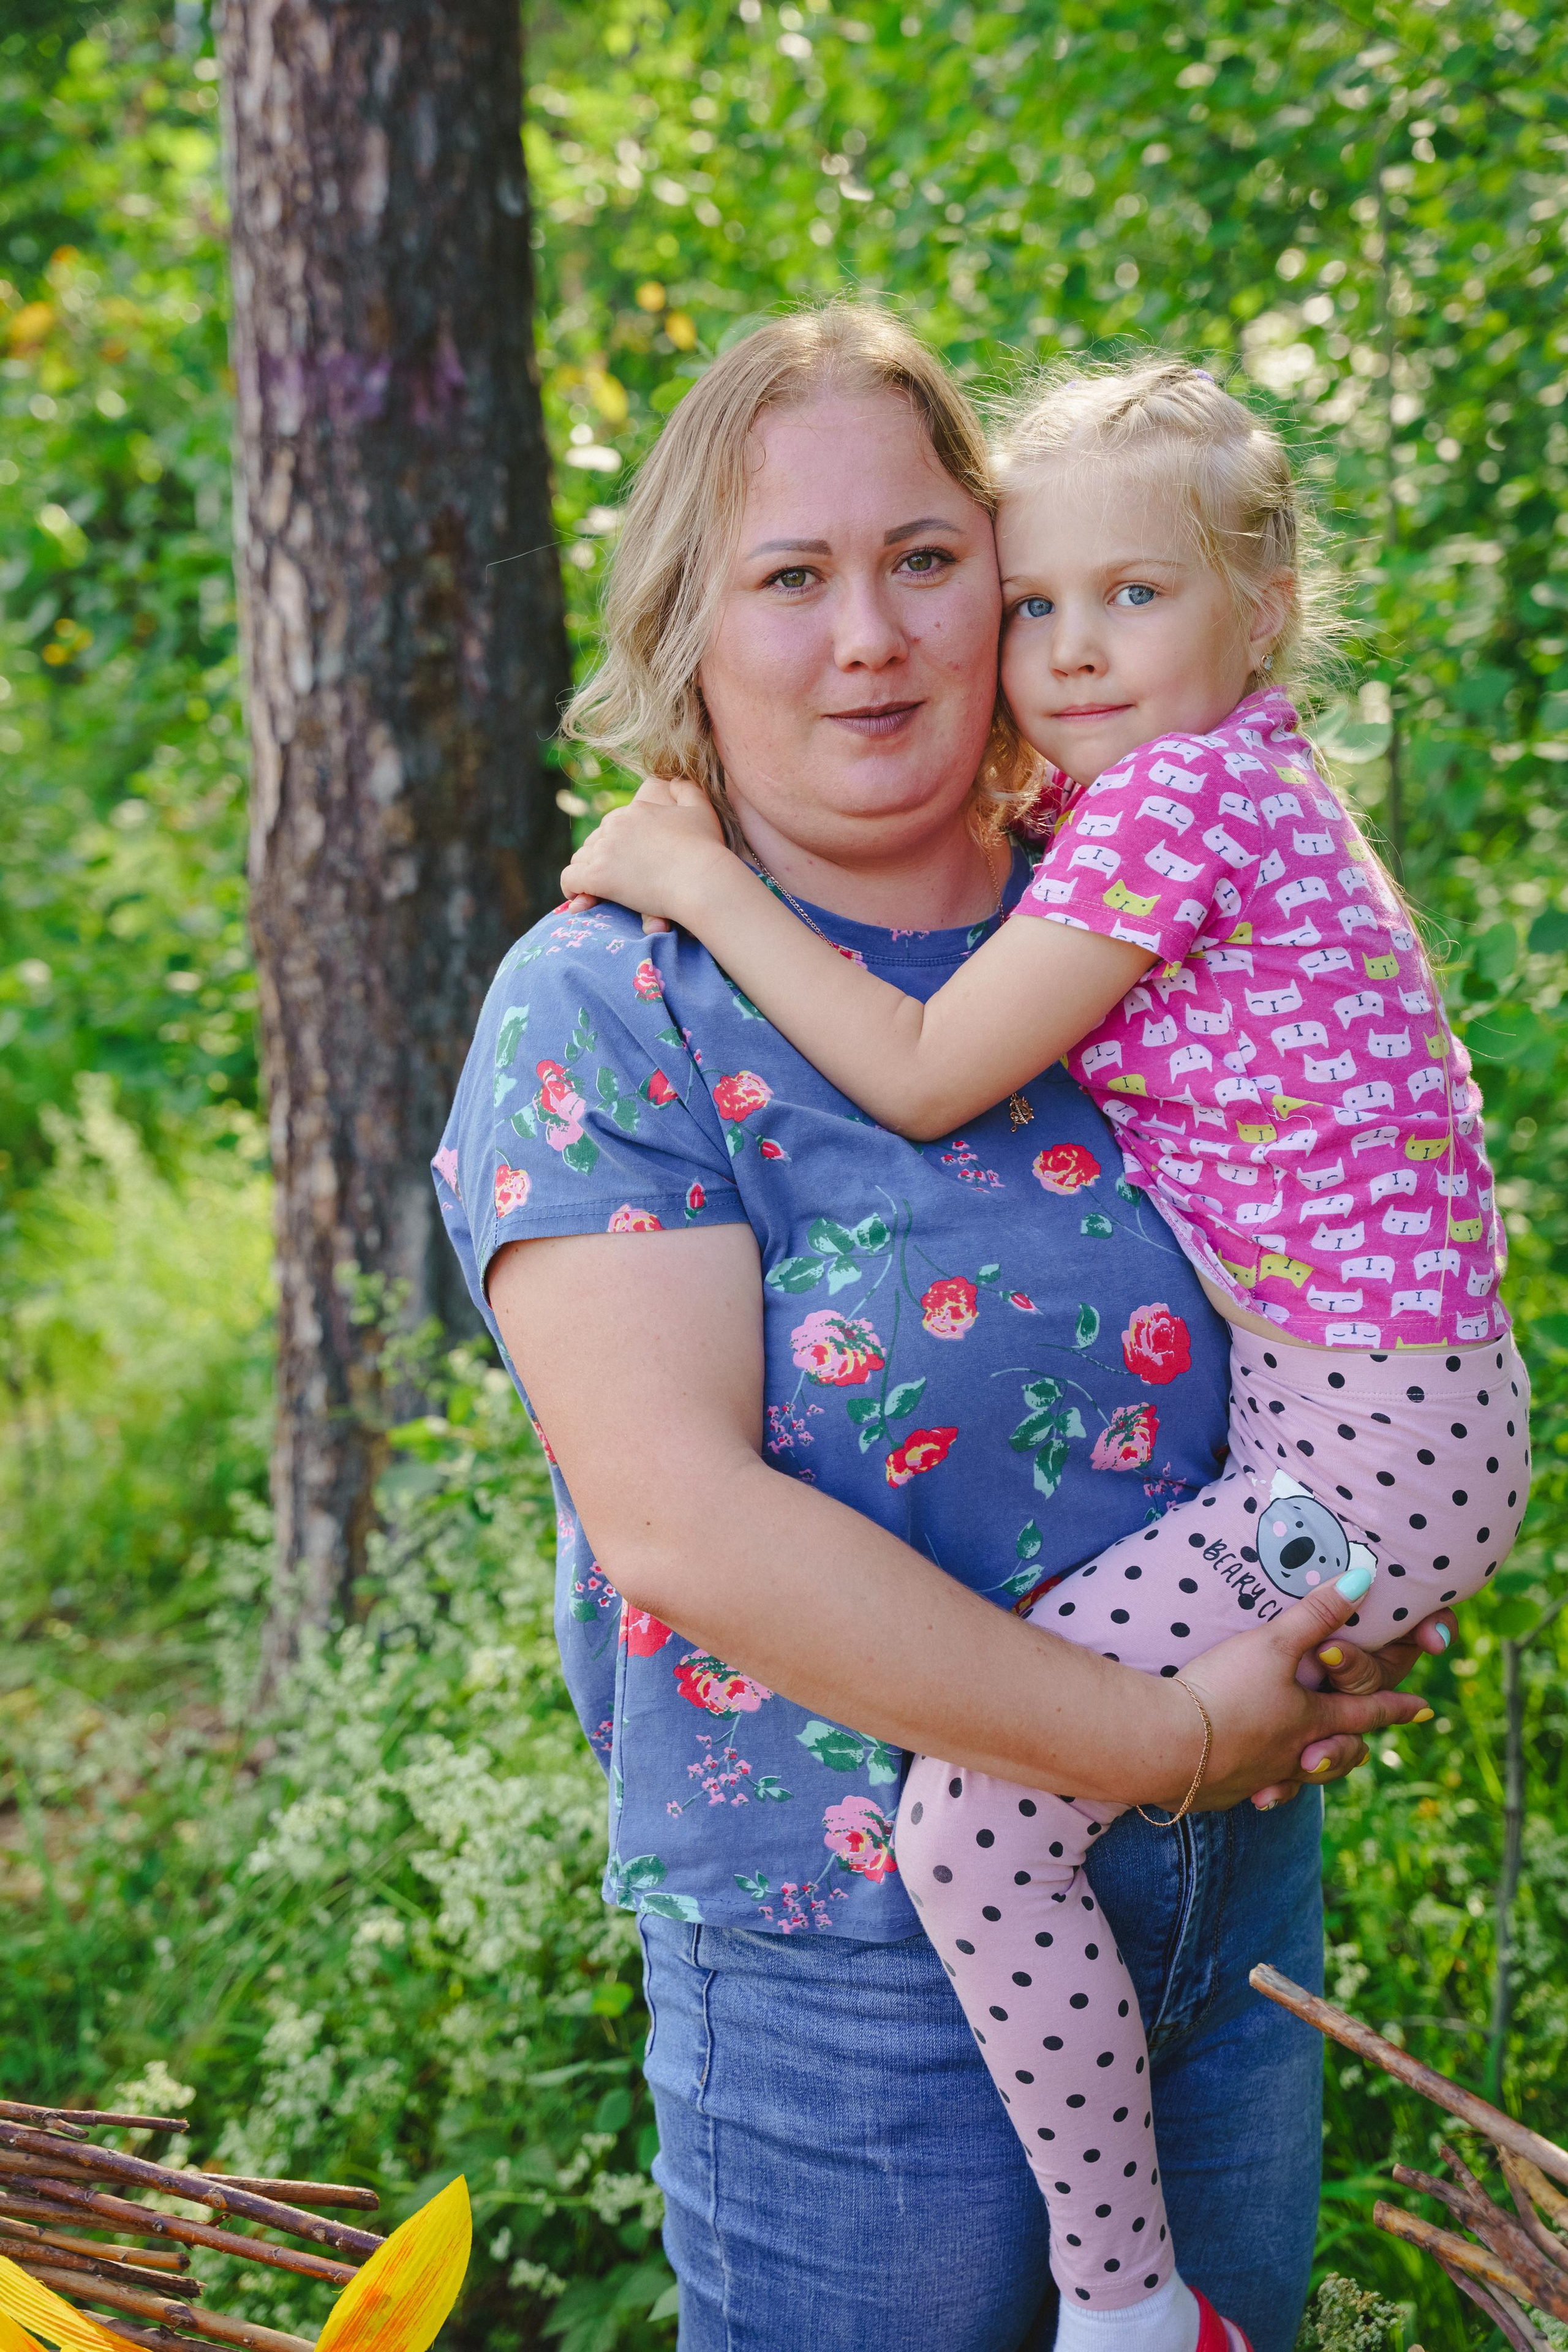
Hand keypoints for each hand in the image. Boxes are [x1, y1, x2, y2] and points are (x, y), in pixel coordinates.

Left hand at [560, 776, 728, 932]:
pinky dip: (571, 888)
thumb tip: (674, 779)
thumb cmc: (706, 849)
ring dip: (587, 872)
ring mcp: (605, 850)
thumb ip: (687, 789)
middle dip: (602, 858)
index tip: (626, 862)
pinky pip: (570, 879)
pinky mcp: (598, 875)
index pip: (613, 825)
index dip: (617, 844)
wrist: (701, 879)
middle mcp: (615, 826)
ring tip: (597, 889)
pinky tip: (578, 898)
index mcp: (635, 811)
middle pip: (596, 841)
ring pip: (581, 858)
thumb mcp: (701, 809)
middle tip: (615, 879)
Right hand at [1175, 1569, 1437, 1813]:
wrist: (1164, 1743)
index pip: (1365, 1712)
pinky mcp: (1220, 1791)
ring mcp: (1257, 1778)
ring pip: (1296, 1779)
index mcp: (1310, 1720)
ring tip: (1309, 1766)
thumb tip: (1363, 1579)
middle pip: (1335, 1755)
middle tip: (1364, 1747)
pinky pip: (1251, 1790)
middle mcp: (1291, 1756)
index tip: (1424, 1709)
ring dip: (1310, 1772)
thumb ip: (1315, 1614)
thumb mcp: (1273, 1644)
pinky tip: (1247, 1781)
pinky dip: (1259, 1785)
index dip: (1395, 1707)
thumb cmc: (1225, 1690)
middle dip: (1353, 1750)